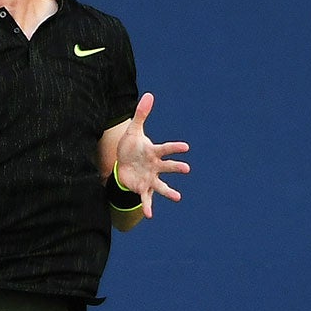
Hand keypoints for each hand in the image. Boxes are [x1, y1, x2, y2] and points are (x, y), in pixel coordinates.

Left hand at [114, 92, 189, 217]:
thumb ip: (141, 114)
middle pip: (168, 167)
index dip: (175, 148)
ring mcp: (151, 179)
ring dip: (169, 192)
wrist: (123, 164)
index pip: (166, 148)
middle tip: (186, 169)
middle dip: (176, 168)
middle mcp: (156, 166)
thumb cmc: (131, 147)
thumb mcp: (134, 131)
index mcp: (154, 152)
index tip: (186, 147)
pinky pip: (147, 199)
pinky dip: (148, 207)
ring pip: (162, 186)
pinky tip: (149, 215)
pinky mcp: (143, 189)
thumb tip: (149, 94)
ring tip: (177, 197)